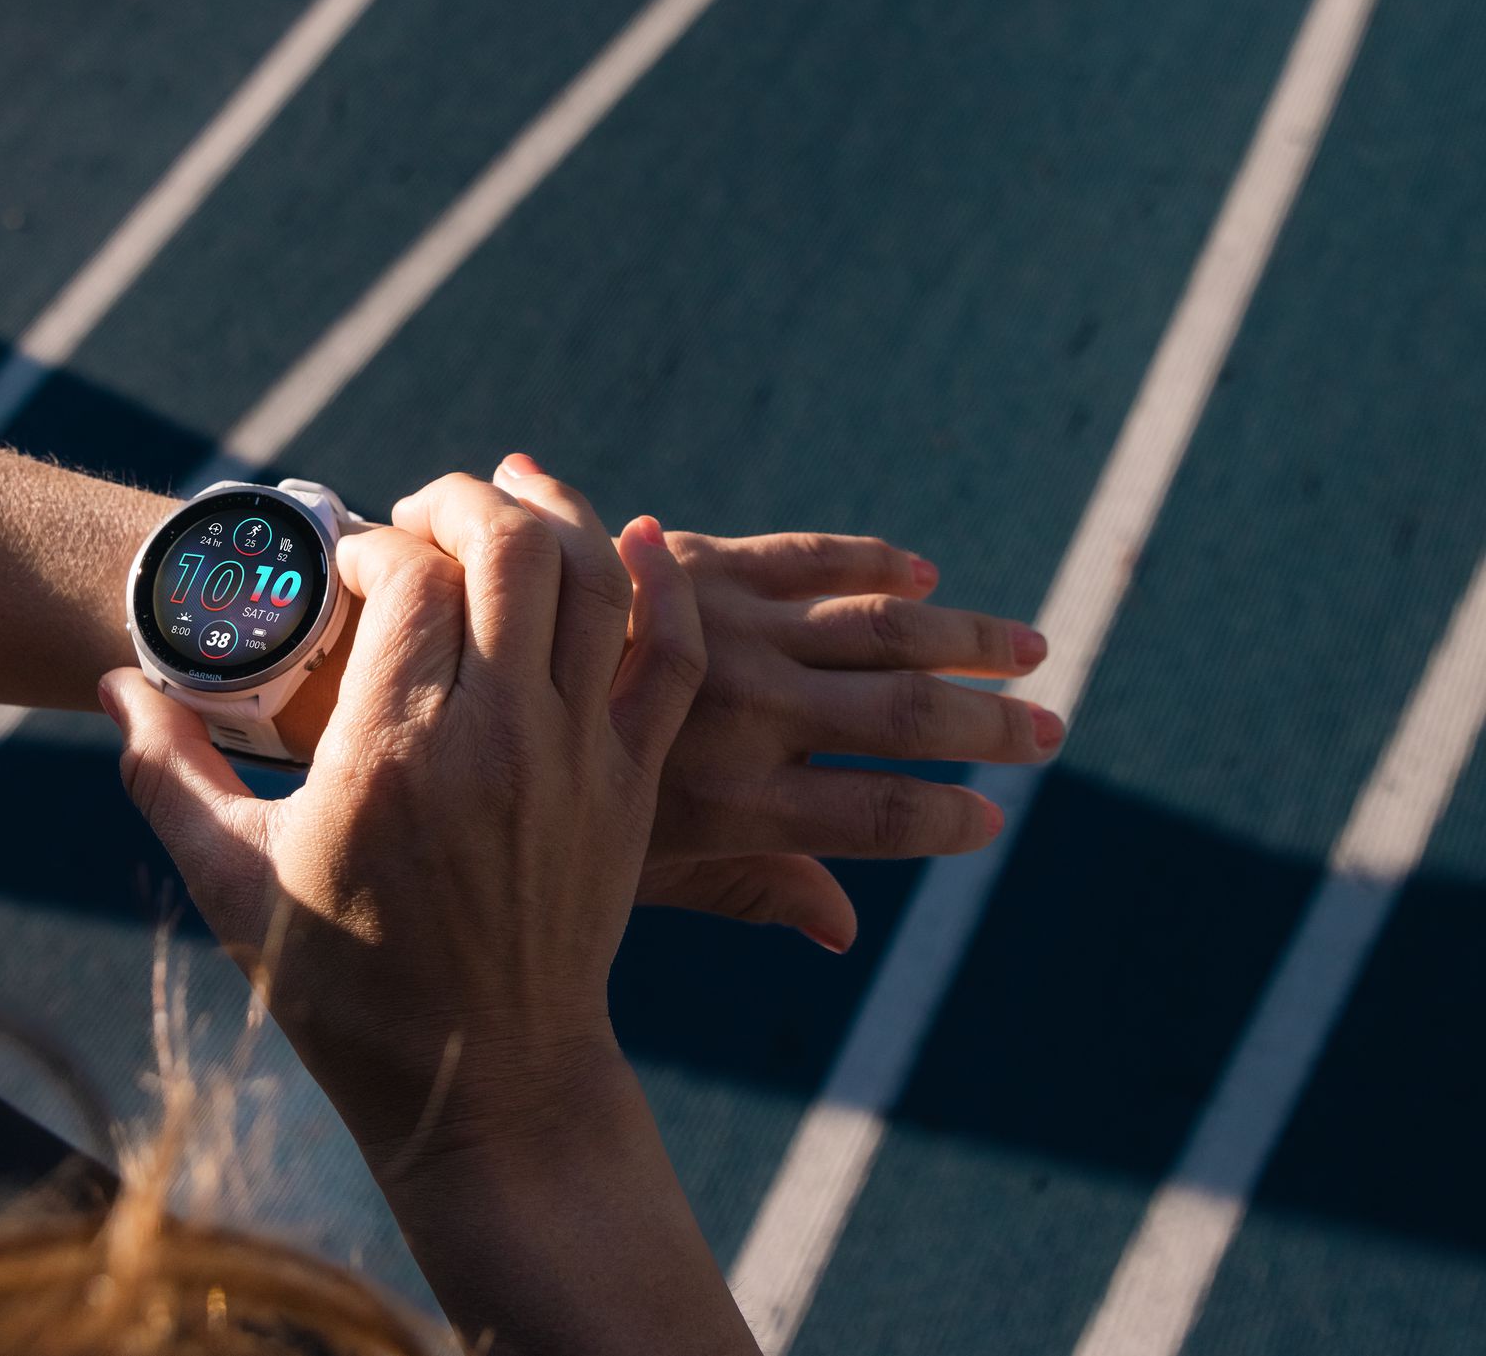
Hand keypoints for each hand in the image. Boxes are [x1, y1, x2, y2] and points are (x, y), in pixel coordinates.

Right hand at [99, 473, 700, 1154]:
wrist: (484, 1084)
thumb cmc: (344, 986)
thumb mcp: (231, 881)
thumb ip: (166, 771)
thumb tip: (115, 682)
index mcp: (391, 753)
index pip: (407, 575)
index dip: (371, 545)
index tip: (343, 577)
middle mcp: (496, 738)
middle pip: (510, 547)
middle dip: (462, 500)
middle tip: (418, 516)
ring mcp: (577, 758)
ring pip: (597, 580)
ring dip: (556, 515)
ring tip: (511, 491)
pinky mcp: (631, 785)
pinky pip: (671, 658)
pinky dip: (663, 585)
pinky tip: (640, 539)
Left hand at [467, 455, 1058, 954]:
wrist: (439, 679)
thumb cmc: (524, 805)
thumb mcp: (636, 867)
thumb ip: (747, 889)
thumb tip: (843, 935)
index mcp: (729, 806)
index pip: (874, 820)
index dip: (943, 820)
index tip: (996, 819)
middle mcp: (741, 717)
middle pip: (901, 718)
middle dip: (986, 725)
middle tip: (1052, 730)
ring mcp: (727, 633)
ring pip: (878, 629)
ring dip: (966, 637)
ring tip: (1034, 648)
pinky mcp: (701, 565)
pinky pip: (806, 557)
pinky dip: (870, 559)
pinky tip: (922, 568)